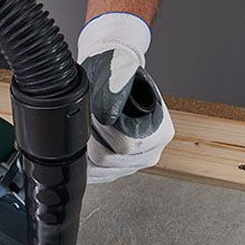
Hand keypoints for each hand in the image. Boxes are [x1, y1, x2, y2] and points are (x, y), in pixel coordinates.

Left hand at [77, 12, 174, 183]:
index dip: (104, 130)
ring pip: (99, 170)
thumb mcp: (119, 69)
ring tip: (90, 126)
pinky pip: (95, 175)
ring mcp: (134, 164)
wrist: (112, 75)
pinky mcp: (118, 170)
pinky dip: (84, 159)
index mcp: (161, 132)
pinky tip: (87, 139)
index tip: (95, 113)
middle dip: (92, 138)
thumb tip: (109, 113)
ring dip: (86, 148)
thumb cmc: (117, 71)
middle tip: (90, 117)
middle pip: (110, 161)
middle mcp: (151, 152)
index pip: (127, 146)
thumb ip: (117, 85)